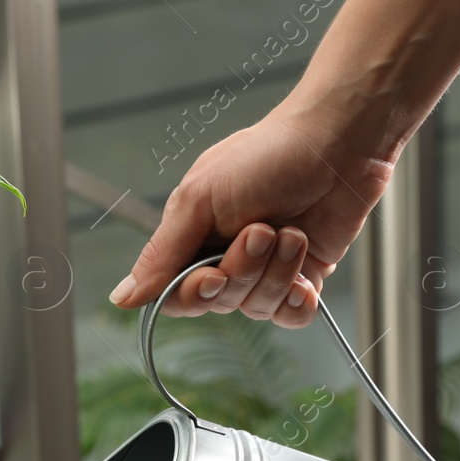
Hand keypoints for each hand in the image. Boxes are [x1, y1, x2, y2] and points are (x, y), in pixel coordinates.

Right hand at [107, 106, 395, 327]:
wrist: (338, 143)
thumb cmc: (267, 155)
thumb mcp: (199, 199)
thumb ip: (161, 254)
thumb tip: (121, 298)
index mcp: (192, 240)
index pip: (176, 296)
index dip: (195, 294)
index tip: (214, 275)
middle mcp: (226, 259)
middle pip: (219, 303)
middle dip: (243, 271)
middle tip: (262, 230)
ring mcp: (265, 271)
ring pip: (257, 308)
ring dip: (277, 272)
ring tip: (292, 233)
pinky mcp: (304, 277)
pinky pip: (292, 317)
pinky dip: (299, 302)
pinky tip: (305, 278)